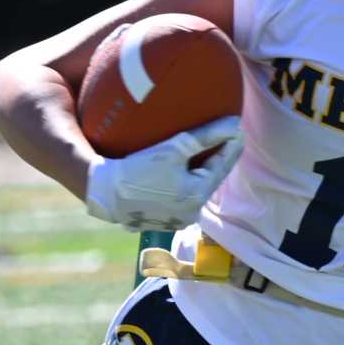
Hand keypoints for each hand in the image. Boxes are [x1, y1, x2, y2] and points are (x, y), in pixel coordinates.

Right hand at [84, 116, 243, 230]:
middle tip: (227, 138)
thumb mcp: (173, 149)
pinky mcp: (164, 220)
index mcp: (198, 195)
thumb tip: (234, 124)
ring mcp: (178, 218)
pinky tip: (184, 168)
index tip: (238, 129)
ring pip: (197, 189)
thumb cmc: (137, 169)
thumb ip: (206, 136)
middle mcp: (192, 211)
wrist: (105, 194)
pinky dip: (187, 181)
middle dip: (220, 158)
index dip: (231, 146)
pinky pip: (183, 196)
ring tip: (208, 151)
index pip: (222, 166)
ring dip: (203, 171)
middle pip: (211, 179)